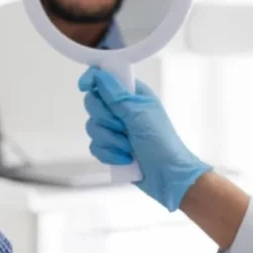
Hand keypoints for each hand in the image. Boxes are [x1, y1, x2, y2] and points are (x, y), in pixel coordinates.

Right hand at [78, 67, 212, 211]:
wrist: (168, 177)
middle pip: (93, 103)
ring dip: (111, 140)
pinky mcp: (112, 148)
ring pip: (92, 127)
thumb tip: (100, 75)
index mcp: (133, 94)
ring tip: (129, 147)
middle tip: (123, 127)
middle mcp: (123, 109)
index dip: (93, 79)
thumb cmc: (162, 143)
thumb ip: (117, 96)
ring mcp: (117, 129)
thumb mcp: (139, 115)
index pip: (106, 78)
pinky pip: (95, 146)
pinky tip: (125, 159)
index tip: (84, 87)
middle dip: (106, 120)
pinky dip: (109, 154)